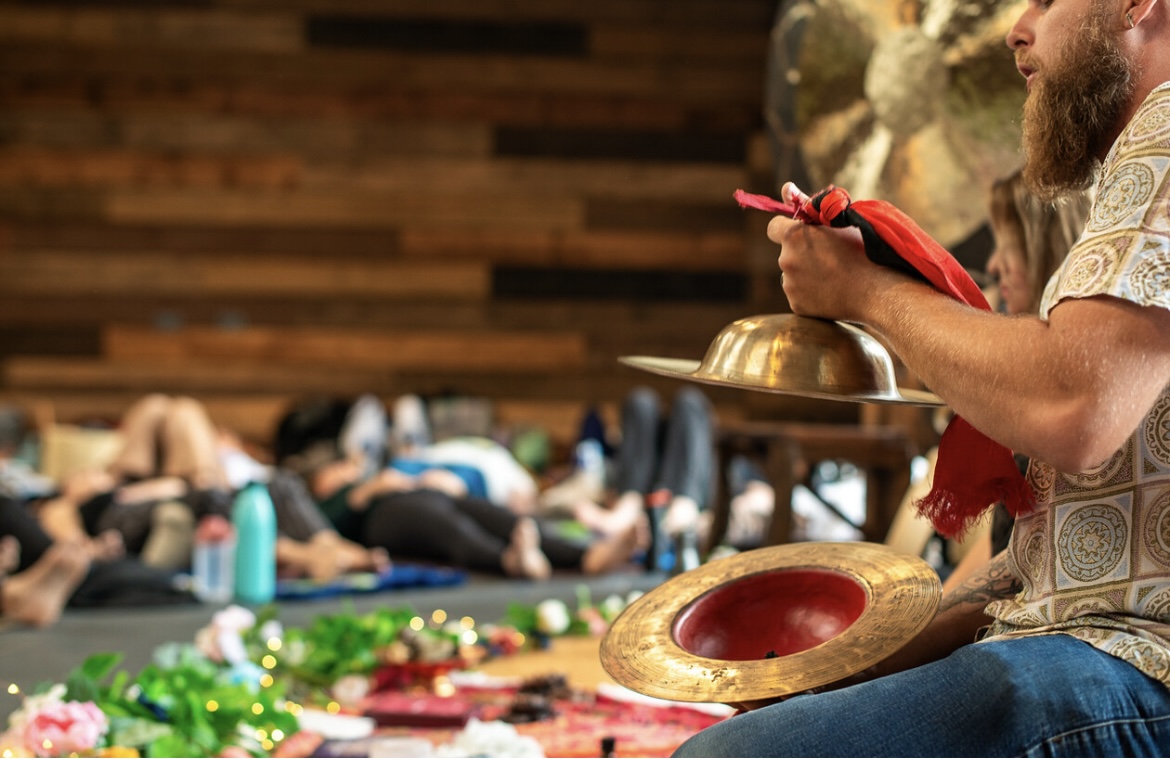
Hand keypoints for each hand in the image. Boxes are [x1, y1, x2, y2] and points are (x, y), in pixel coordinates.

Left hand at [767, 182, 892, 322]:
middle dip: (802, 252)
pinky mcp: (797, 305)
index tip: (802, 234)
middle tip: (830, 256)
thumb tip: (785, 187)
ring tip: (835, 275)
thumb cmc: (863, 250)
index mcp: (794, 236)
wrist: (878, 291)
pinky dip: (811, 294)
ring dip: (806, 273)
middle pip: (786, 253)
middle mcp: (785, 260)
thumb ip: (809, 203)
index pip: (773, 228)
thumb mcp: (839, 220)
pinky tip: (833, 290)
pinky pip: (799, 295)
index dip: (786, 229)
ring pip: (792, 275)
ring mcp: (790, 285)